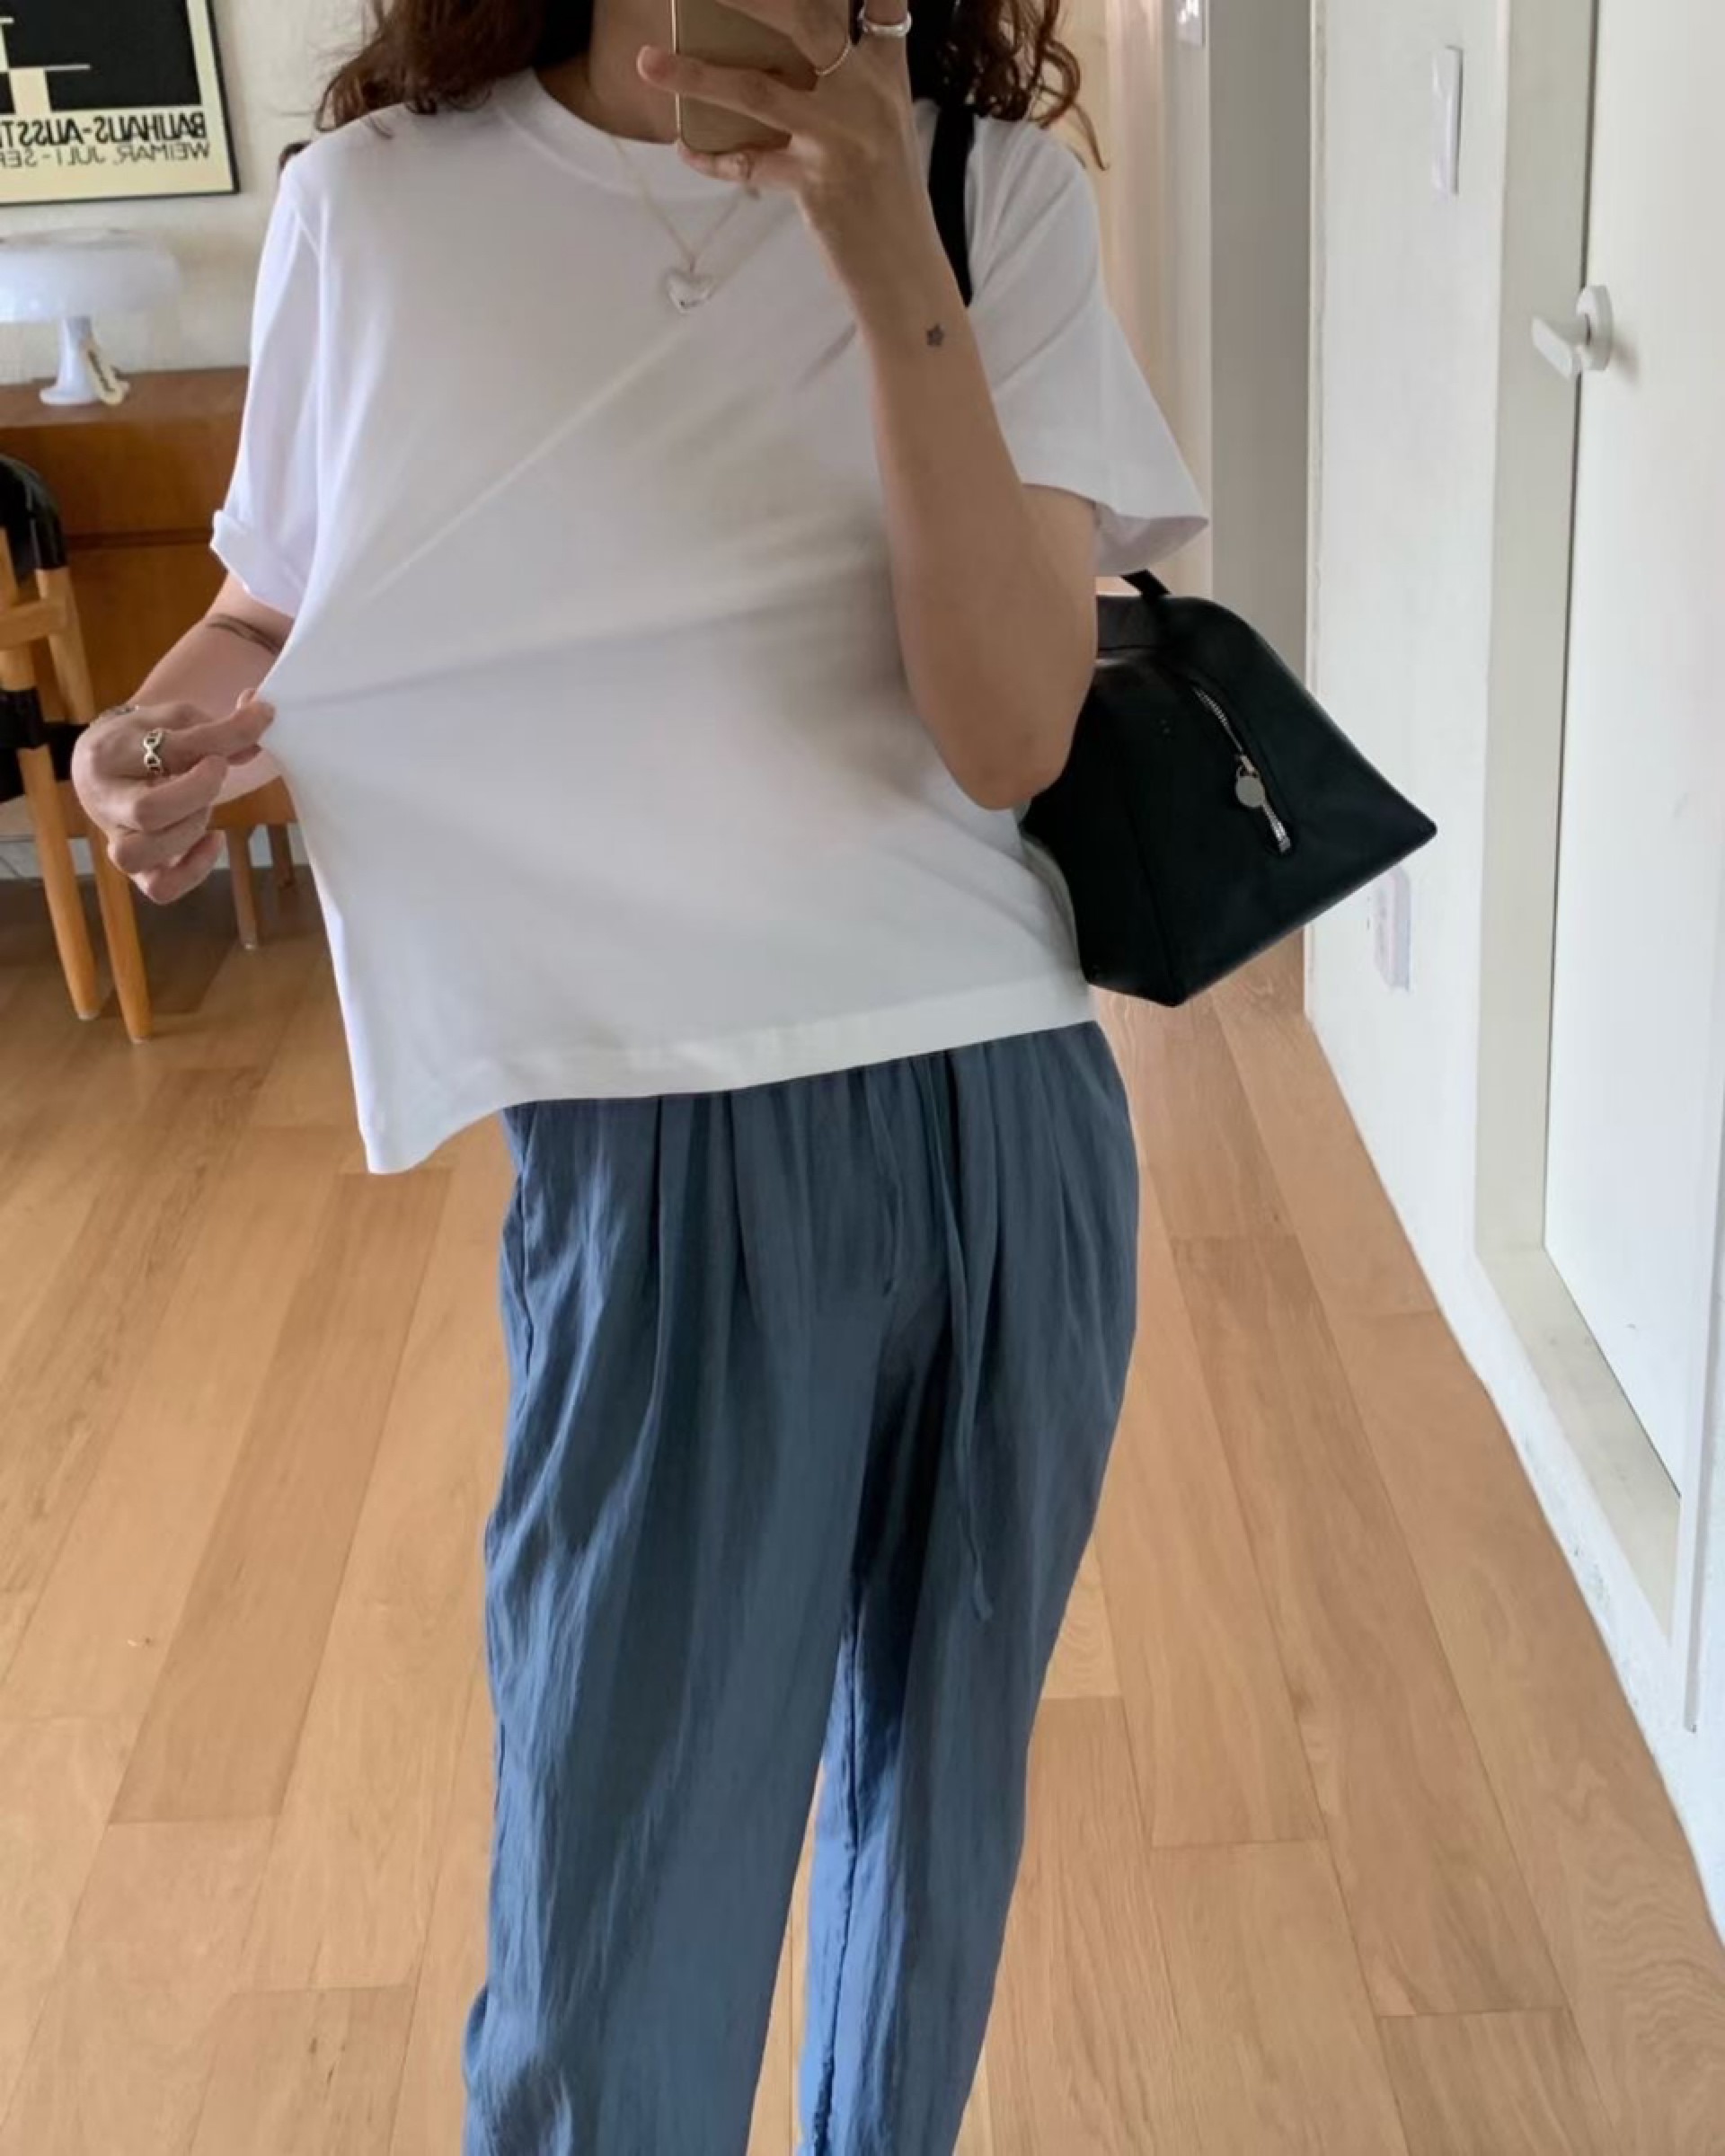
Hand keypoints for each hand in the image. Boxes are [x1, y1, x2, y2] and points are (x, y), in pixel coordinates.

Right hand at [71, 691, 274, 904]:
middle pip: (149, 811)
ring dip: (190, 829)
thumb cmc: (145, 738)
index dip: (223, 737)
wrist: (105, 764)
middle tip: (218, 768)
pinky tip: (214, 839)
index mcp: (109, 752)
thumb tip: (261, 718)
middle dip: (200, 792)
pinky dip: (194, 870)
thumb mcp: (175, 719)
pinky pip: (160, 888)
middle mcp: (103, 799)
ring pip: (144, 852)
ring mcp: (115, 838)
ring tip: (203, 804)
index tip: (256, 720)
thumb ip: (217, 726)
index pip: (171, 749)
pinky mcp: (135, 870)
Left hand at [637, 3, 933, 293]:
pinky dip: (711, 157)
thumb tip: (781, 62)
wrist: (906, 273)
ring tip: (648, 63)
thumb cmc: (888, 200)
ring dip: (695, 75)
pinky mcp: (816, 185)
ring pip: (757, 91)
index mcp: (887, 75)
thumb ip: (849, 84)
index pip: (885, 4)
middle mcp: (868, 97)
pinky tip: (684, 148)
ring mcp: (841, 139)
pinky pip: (747, 164)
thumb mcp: (884, 129)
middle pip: (807, 22)